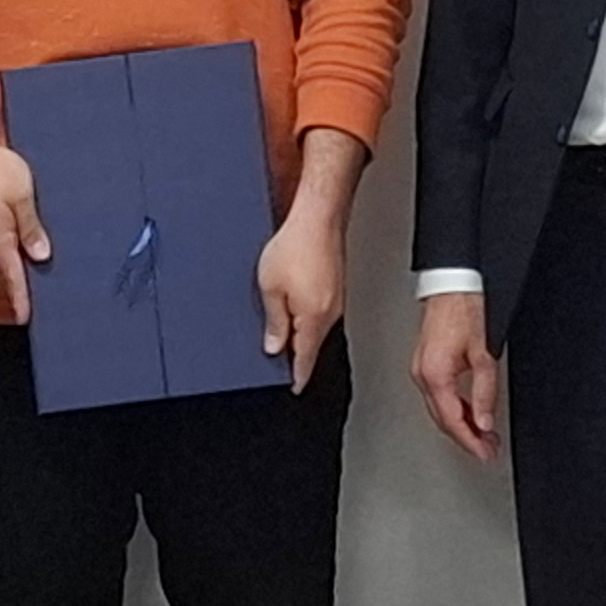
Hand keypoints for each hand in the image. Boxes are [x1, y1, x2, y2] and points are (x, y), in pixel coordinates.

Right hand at [0, 130, 48, 322]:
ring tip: (24, 214)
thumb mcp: (22, 195)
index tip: (25, 317)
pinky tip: (9, 207)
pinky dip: (3, 225)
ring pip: (0, 243)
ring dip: (13, 236)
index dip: (20, 298)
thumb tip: (40, 254)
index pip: (12, 277)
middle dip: (24, 258)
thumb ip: (32, 228)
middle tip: (43, 247)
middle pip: (8, 260)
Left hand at [254, 209, 346, 393]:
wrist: (318, 216)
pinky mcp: (335, 285)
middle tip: (277, 356)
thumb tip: (275, 346)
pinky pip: (319, 310)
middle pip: (311, 344)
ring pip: (315, 326)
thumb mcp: (270, 288)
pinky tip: (293, 301)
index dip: (298, 377)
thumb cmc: (296, 245)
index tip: (294, 389)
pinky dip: (306, 313)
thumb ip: (274, 322)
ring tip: (280, 321)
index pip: (306, 360)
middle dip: (295, 352)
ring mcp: (335, 299)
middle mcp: (330, 313)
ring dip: (299, 329)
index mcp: (314, 320)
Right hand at [409, 290, 502, 461]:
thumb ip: (484, 391)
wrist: (453, 283)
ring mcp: (421, 368)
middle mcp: (422, 374)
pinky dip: (455, 407)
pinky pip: (439, 394)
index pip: (452, 421)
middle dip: (466, 437)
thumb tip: (485, 421)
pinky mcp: (426, 362)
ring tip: (483, 434)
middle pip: (443, 418)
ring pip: (440, 408)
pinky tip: (470, 412)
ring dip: (462, 423)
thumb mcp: (483, 353)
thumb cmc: (464, 309)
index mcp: (434, 375)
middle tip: (488, 449)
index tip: (485, 453)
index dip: (470, 442)